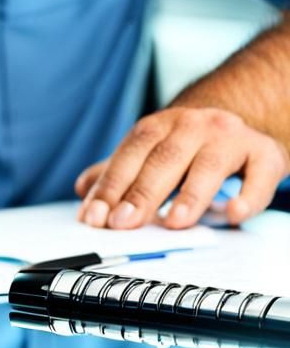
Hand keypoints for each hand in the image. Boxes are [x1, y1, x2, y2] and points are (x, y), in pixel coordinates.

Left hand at [75, 106, 289, 229]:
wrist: (240, 123)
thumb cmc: (189, 145)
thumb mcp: (152, 152)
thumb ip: (118, 172)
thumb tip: (82, 190)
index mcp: (158, 126)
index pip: (129, 155)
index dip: (111, 186)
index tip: (95, 217)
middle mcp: (192, 126)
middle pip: (163, 160)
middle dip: (141, 193)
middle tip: (123, 223)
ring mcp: (229, 138)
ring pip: (208, 166)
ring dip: (190, 196)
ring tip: (173, 223)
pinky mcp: (264, 153)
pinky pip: (259, 175)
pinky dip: (249, 195)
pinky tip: (235, 214)